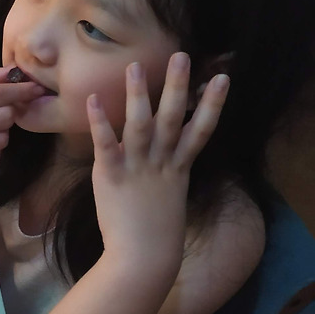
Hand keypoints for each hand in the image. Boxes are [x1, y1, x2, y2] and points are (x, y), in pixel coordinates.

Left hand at [87, 53, 229, 265]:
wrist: (143, 258)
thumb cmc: (156, 232)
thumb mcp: (170, 197)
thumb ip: (166, 173)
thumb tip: (162, 156)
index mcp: (178, 168)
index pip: (201, 130)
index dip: (213, 103)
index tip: (223, 78)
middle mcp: (162, 163)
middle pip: (173, 119)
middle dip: (179, 86)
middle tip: (182, 55)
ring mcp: (138, 168)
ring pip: (141, 125)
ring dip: (138, 95)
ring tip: (134, 66)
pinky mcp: (111, 175)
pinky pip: (105, 144)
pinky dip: (99, 121)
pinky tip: (92, 99)